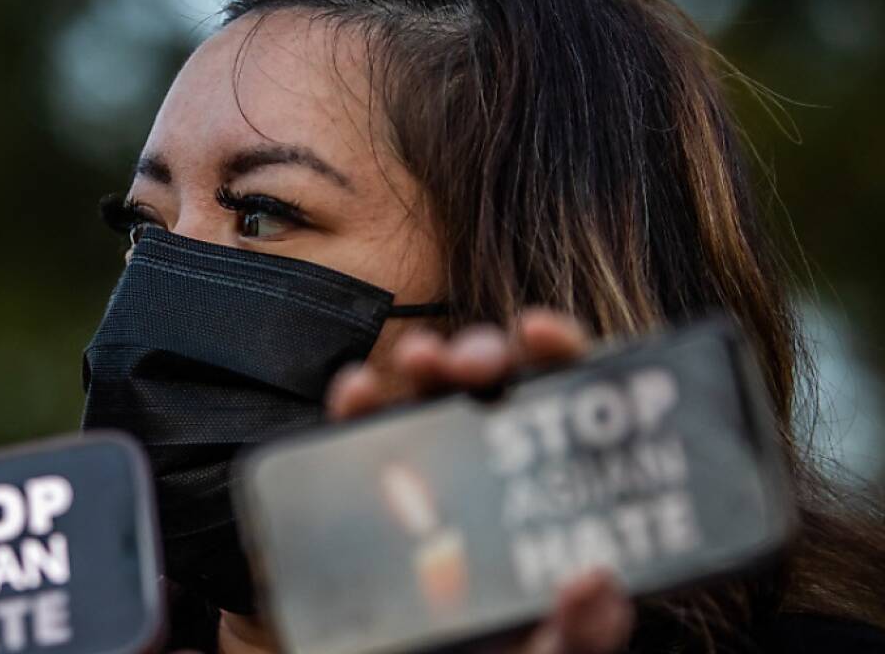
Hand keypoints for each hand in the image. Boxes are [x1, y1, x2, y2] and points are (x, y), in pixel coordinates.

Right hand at [326, 308, 633, 653]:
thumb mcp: (558, 651)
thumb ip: (587, 631)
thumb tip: (594, 578)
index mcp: (557, 497)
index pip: (572, 407)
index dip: (563, 355)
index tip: (540, 332)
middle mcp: (497, 474)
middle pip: (498, 388)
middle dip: (485, 354)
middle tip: (475, 362)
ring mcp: (435, 477)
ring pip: (432, 396)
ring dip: (427, 361)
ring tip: (422, 357)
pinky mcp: (374, 491)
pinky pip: (362, 434)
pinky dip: (358, 401)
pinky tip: (359, 391)